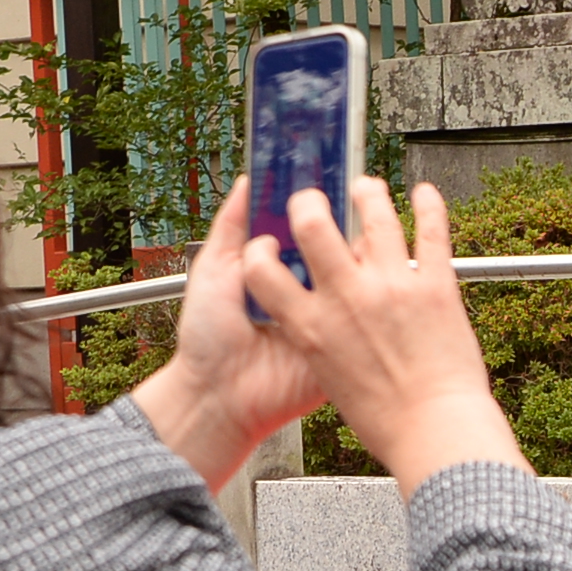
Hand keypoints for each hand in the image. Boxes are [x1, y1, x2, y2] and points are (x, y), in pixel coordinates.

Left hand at [130, 176, 333, 490]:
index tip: (323, 176)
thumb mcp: (213, 267)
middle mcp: (304, 289)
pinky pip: (360, 315)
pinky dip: (364, 295)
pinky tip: (361, 275)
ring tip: (348, 238)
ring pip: (354, 275)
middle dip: (340, 225)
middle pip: (335, 246)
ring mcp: (325, 316)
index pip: (306, 229)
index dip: (314, 205)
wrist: (217, 393)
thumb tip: (250, 180)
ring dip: (356, 255)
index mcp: (277, 269)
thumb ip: (232, 224)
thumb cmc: (207, 335)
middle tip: (338, 203)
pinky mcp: (339, 344)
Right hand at [238, 179, 527, 494]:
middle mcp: (347, 299)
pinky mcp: (435, 285)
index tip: (269, 241)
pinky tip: (424, 193)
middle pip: (312, 223)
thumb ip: (319, 339)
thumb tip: (319, 317)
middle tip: (313, 199)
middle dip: (309, 201)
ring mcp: (392, 287)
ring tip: (365, 187)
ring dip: (368, 193)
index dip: (260, 247)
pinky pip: (431, 231)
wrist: (435, 431)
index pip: (261, 268)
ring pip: (375, 215)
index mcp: (311, 327)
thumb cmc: (386, 420)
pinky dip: (429, 206)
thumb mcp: (328, 379)